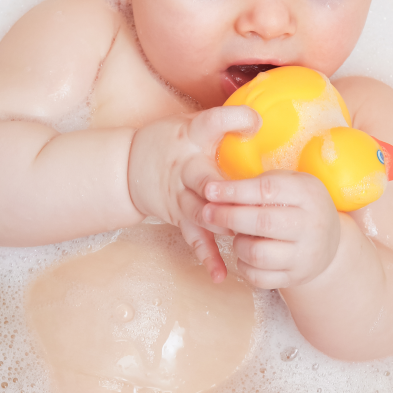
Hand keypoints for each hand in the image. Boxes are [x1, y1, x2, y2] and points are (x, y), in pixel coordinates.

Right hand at [128, 106, 260, 281]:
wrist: (128, 166)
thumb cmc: (172, 141)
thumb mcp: (193, 123)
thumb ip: (224, 123)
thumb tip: (264, 119)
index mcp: (192, 136)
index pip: (212, 122)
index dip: (234, 120)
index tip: (255, 123)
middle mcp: (184, 165)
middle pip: (203, 178)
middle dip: (221, 191)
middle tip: (244, 200)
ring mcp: (179, 194)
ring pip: (200, 212)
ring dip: (221, 224)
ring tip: (243, 235)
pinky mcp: (177, 216)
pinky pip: (194, 238)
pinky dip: (207, 256)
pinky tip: (220, 273)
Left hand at [202, 170, 340, 289]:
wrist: (329, 241)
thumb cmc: (297, 204)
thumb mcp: (288, 184)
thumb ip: (259, 184)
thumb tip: (216, 190)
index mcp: (308, 193)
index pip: (266, 190)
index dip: (234, 191)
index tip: (209, 190)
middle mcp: (311, 225)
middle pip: (262, 223)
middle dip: (228, 217)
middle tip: (207, 212)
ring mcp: (306, 254)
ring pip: (258, 254)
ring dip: (237, 244)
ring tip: (235, 235)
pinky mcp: (297, 277)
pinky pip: (260, 278)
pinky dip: (244, 266)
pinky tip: (243, 254)